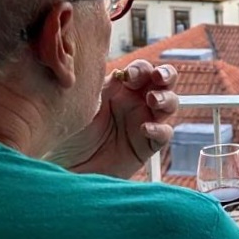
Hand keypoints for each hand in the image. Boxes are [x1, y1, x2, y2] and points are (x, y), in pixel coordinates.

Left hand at [46, 60, 178, 178]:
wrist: (69, 168)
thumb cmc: (72, 134)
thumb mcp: (84, 107)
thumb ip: (104, 89)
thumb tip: (120, 74)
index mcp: (122, 89)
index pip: (141, 71)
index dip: (141, 69)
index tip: (129, 75)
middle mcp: (137, 102)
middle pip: (164, 82)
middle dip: (166, 75)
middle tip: (158, 76)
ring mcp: (146, 122)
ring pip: (170, 104)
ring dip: (166, 98)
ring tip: (153, 100)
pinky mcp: (149, 144)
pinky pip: (164, 133)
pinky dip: (159, 129)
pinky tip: (145, 128)